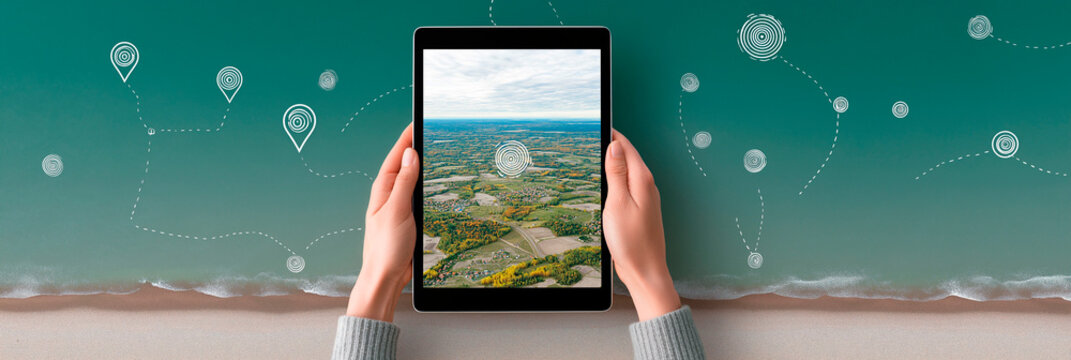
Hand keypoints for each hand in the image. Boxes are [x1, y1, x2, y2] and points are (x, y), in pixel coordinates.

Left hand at [346, 123, 418, 321]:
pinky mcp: (406, 216)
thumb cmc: (385, 247)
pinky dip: (424, 182)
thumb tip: (411, 155)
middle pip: (405, 163)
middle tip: (427, 128)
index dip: (407, 138)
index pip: (397, 155)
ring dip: (420, 164)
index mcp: (383, 189)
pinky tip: (432, 180)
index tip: (417, 121)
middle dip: (414, 146)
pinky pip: (416, 193)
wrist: (385, 276)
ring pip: (411, 178)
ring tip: (432, 147)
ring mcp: (398, 205)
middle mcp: (389, 194)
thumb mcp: (397, 211)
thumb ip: (405, 182)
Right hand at [603, 130, 680, 320]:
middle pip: (629, 156)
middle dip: (613, 144)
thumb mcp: (617, 202)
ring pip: (629, 170)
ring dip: (615, 160)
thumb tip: (615, 145)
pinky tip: (607, 181)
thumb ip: (616, 172)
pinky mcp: (641, 209)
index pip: (626, 147)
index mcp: (642, 180)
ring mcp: (646, 198)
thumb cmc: (631, 241)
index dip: (612, 134)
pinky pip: (628, 185)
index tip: (599, 123)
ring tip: (597, 152)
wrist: (645, 270)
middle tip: (594, 134)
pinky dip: (617, 177)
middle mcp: (647, 186)